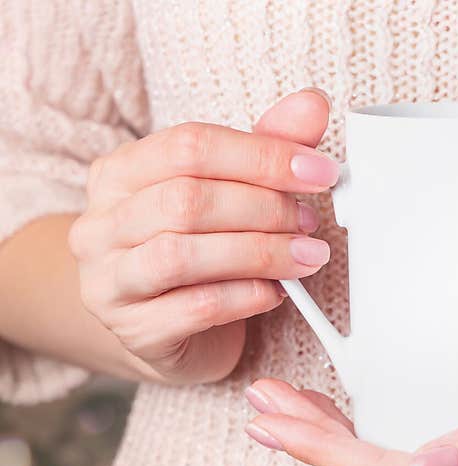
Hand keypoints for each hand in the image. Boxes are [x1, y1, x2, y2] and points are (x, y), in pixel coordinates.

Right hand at [68, 89, 337, 383]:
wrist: (167, 329)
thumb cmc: (200, 251)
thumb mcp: (230, 191)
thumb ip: (265, 148)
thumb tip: (312, 105)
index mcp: (119, 174)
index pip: (190, 146)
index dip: (263, 156)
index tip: (319, 171)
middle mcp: (101, 225)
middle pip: (187, 200)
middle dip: (264, 208)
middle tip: (310, 222)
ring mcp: (110, 282)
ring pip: (183, 255)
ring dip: (260, 253)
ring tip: (305, 257)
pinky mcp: (136, 332)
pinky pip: (195, 309)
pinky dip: (246, 297)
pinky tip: (275, 293)